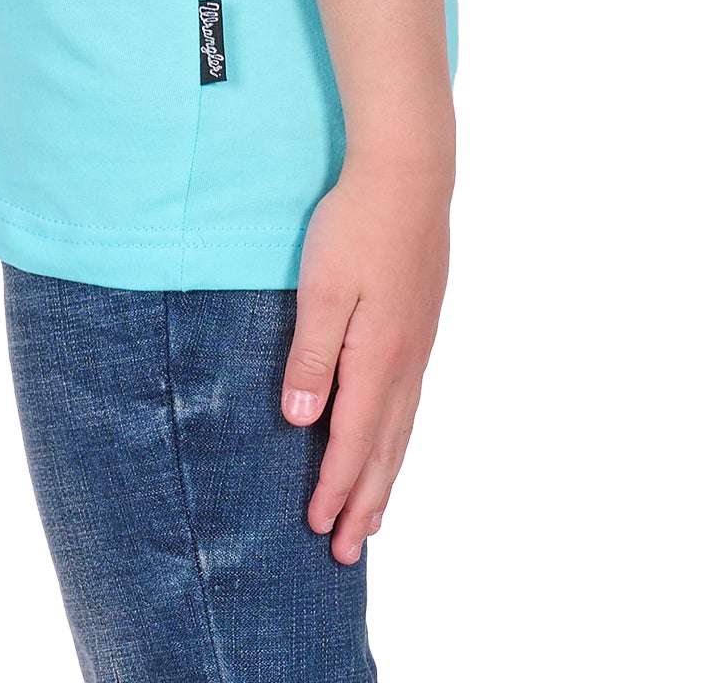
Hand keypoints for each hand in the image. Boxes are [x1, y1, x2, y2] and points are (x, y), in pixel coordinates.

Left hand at [280, 151, 452, 562]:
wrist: (409, 173)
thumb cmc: (356, 225)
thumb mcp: (323, 289)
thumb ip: (312, 357)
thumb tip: (302, 421)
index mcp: (377, 359)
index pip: (351, 441)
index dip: (334, 489)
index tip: (318, 530)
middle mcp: (405, 361)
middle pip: (384, 449)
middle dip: (364, 502)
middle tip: (346, 552)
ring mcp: (419, 343)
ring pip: (401, 428)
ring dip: (385, 476)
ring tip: (374, 517)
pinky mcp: (422, 323)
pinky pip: (410, 402)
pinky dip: (398, 437)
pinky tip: (392, 438)